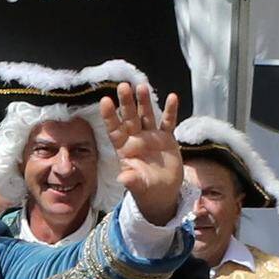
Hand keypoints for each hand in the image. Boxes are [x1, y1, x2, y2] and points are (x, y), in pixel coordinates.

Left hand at [100, 78, 184, 221]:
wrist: (163, 192)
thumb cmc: (145, 189)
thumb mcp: (138, 186)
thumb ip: (131, 181)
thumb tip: (123, 179)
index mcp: (124, 149)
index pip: (114, 130)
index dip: (109, 116)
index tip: (105, 101)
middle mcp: (136, 139)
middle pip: (130, 118)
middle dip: (126, 103)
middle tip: (123, 86)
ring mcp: (151, 137)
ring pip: (147, 116)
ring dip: (144, 102)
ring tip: (142, 87)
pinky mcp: (167, 139)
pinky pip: (168, 122)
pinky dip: (171, 111)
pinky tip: (173, 97)